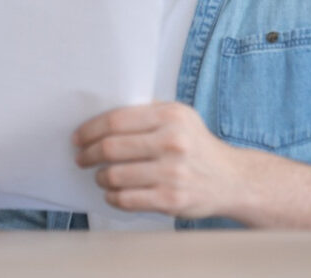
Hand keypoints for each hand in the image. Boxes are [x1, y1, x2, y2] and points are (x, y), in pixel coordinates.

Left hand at [73, 101, 240, 219]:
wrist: (232, 179)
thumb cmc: (196, 145)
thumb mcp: (179, 116)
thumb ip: (146, 111)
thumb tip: (100, 115)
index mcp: (170, 116)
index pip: (116, 120)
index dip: (90, 130)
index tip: (78, 137)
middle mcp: (172, 142)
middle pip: (111, 147)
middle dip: (88, 154)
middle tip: (81, 158)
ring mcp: (172, 173)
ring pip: (115, 175)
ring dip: (100, 177)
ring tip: (100, 176)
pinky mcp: (171, 200)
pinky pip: (127, 199)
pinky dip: (112, 196)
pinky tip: (112, 193)